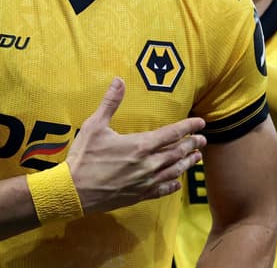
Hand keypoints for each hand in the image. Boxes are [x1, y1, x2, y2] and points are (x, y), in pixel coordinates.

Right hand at [66, 77, 205, 213]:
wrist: (73, 191)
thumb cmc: (84, 157)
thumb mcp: (95, 126)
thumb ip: (110, 103)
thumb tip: (119, 81)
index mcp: (140, 145)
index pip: (172, 133)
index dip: (188, 127)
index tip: (201, 123)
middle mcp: (148, 164)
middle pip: (177, 152)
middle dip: (192, 144)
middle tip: (203, 140)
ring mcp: (145, 182)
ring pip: (173, 171)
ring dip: (187, 163)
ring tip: (197, 158)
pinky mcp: (139, 195)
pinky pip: (162, 190)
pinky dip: (172, 185)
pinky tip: (177, 183)